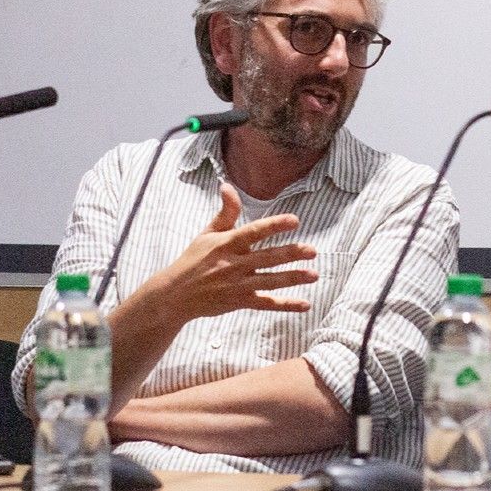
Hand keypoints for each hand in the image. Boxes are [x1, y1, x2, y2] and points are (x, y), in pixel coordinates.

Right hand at [136, 185, 318, 324]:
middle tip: (312, 251)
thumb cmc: (194, 260)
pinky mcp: (240, 301)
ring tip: (314, 274)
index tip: (294, 220)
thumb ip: (225, 212)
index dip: (274, 225)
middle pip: (268, 258)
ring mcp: (238, 285)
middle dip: (291, 254)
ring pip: (271, 281)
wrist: (176, 294)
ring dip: (293, 278)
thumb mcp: (207, 233)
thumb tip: (227, 185)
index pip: (254, 232)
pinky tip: (305, 304)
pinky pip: (266, 303)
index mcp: (227, 244)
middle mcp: (235, 264)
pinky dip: (286, 305)